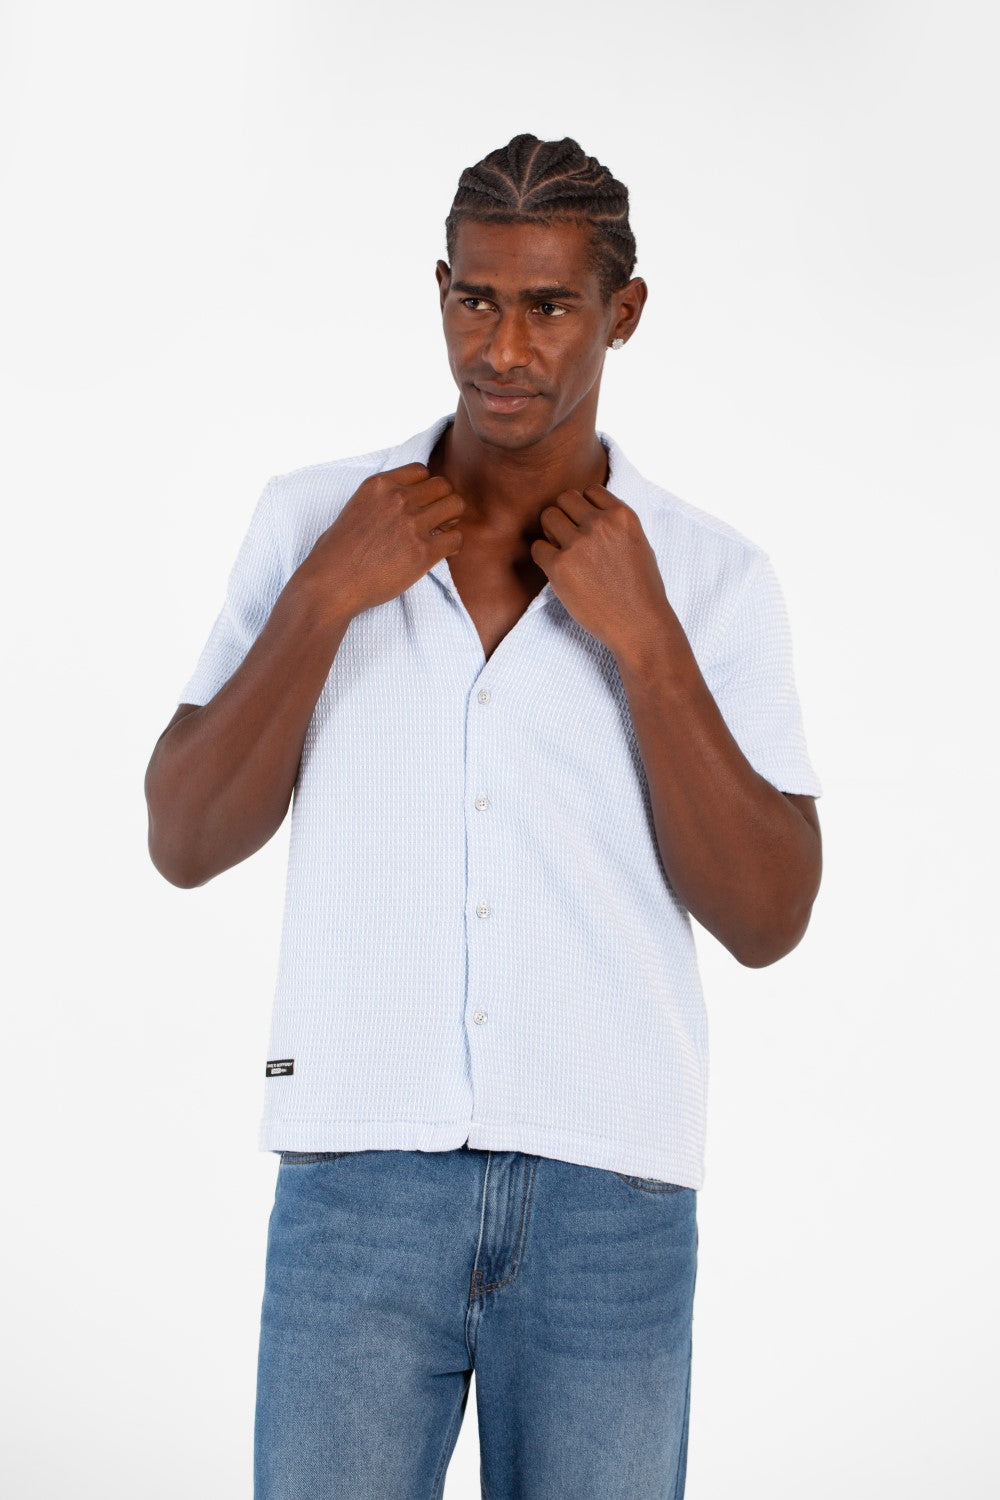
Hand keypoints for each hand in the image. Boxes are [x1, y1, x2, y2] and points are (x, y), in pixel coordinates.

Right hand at [298, 463, 464, 619]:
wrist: (331, 584)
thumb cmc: (336, 554)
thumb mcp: (354, 509)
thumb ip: (380, 501)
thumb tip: (400, 506)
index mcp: (379, 485)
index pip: (421, 471)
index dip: (425, 488)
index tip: (420, 504)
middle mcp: (397, 499)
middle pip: (443, 485)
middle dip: (443, 501)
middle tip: (436, 520)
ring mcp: (411, 524)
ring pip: (456, 505)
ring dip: (452, 520)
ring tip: (440, 534)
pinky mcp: (422, 552)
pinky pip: (456, 538)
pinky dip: (453, 545)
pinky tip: (441, 553)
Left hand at [530, 485, 668, 654]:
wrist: (639, 625)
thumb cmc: (641, 589)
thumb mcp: (639, 544)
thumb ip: (615, 524)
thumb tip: (589, 512)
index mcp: (622, 516)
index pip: (590, 491)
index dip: (585, 508)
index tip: (587, 528)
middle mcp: (600, 524)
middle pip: (564, 499)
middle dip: (565, 516)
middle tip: (571, 540)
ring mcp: (578, 544)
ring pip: (548, 516)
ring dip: (551, 533)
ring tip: (564, 554)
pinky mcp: (560, 566)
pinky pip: (537, 547)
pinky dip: (543, 557)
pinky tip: (558, 571)